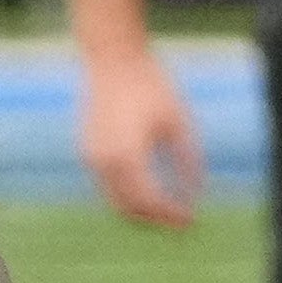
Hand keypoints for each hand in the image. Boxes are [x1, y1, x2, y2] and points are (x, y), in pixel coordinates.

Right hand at [76, 41, 207, 229]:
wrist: (113, 60)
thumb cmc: (151, 87)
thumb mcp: (179, 123)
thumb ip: (188, 162)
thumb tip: (195, 195)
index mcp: (128, 156)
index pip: (151, 201)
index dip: (171, 215)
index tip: (190, 219)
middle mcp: (103, 162)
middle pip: (129, 209)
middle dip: (155, 220)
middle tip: (179, 221)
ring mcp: (90, 157)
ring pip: (114, 200)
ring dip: (139, 210)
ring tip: (165, 209)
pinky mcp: (86, 151)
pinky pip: (106, 184)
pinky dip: (125, 194)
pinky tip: (146, 189)